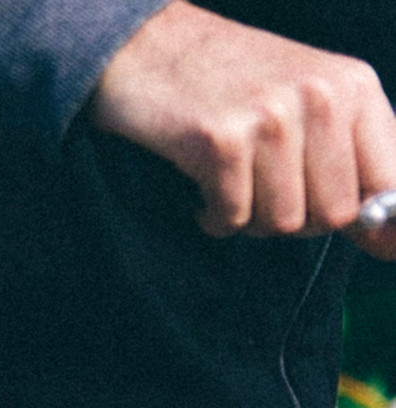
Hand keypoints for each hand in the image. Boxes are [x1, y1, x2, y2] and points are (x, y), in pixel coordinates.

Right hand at [89, 0, 395, 258]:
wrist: (150, 48)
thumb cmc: (229, 81)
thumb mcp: (307, 99)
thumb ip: (349, 158)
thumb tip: (387, 240)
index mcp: (354, 87)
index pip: (390, 182)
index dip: (379, 224)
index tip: (374, 245)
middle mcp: (321, 97)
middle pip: (334, 214)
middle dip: (298, 220)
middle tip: (267, 198)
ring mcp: (271, 118)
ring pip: (282, 222)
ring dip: (251, 220)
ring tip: (233, 189)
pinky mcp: (220, 140)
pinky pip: (232, 218)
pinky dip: (214, 218)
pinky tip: (203, 191)